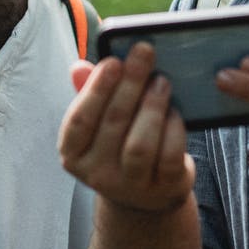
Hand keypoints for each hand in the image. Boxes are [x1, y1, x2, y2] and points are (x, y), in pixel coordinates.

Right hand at [58, 43, 195, 212]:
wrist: (147, 193)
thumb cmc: (119, 145)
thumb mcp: (100, 124)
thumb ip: (89, 94)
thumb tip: (79, 67)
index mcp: (74, 154)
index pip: (79, 120)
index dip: (96, 89)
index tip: (113, 61)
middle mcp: (97, 174)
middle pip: (113, 124)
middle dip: (130, 84)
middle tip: (144, 54)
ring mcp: (131, 186)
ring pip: (140, 145)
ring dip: (152, 106)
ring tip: (162, 81)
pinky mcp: (163, 188)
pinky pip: (169, 157)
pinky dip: (174, 129)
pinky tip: (175, 111)